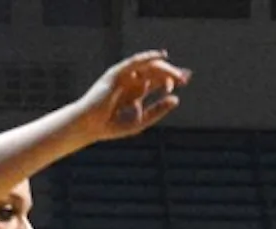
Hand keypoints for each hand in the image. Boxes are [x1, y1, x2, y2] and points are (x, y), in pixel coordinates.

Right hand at [75, 51, 189, 142]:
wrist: (90, 126)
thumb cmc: (112, 126)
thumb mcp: (141, 120)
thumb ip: (158, 110)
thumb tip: (176, 99)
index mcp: (138, 93)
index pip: (159, 82)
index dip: (172, 80)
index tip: (185, 82)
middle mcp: (132, 82)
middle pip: (156, 72)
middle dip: (171, 73)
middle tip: (184, 78)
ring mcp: (124, 77)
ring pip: (147, 67)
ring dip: (163, 68)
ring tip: (176, 74)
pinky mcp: (116, 73)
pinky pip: (134, 62)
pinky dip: (147, 57)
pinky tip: (160, 56)